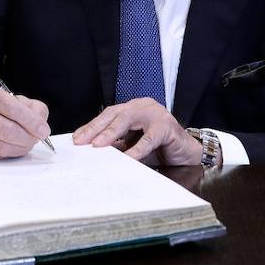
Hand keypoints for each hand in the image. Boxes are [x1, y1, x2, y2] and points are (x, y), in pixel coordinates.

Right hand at [0, 82, 50, 159]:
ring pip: (4, 147)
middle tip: (37, 137)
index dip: (32, 121)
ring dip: (21, 147)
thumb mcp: (1, 95)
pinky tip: (12, 146)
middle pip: (10, 130)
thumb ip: (26, 106)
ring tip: (26, 142)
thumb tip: (41, 123)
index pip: (13, 108)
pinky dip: (9, 153)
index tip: (44, 129)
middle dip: (29, 137)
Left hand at [73, 99, 204, 166]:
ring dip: (111, 133)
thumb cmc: (159, 148)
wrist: (187, 153)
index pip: (108, 115)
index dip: (92, 126)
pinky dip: (136, 149)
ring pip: (128, 119)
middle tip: (82, 141)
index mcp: (132, 109)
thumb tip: (94, 151)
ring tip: (98, 145)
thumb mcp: (134, 145)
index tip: (77, 138)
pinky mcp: (166, 126)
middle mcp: (142, 106)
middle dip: (96, 128)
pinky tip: (127, 158)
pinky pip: (148, 138)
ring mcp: (155, 113)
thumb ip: (118, 145)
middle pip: (114, 114)